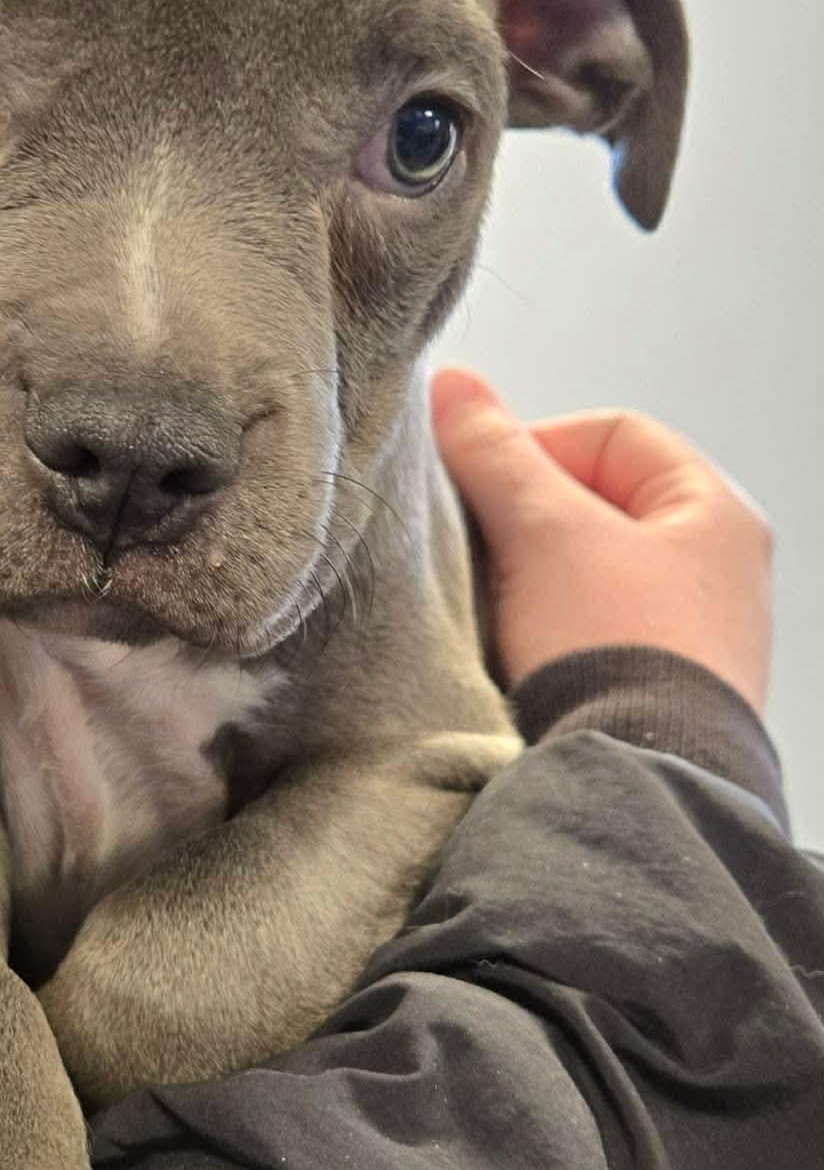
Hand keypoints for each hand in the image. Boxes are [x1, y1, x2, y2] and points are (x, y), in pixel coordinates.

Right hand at [431, 369, 772, 714]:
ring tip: (488, 603)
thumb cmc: (612, 646)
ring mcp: (693, 637)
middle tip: (474, 542)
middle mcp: (718, 570)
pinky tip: (509, 654)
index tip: (478, 483)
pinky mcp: (659, 694)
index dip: (535, 443)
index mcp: (716, 513)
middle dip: (523, 518)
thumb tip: (451, 383)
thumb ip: (492, 452)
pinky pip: (587, 635)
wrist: (640, 786)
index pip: (611, 435)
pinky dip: (543, 633)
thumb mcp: (543, 530)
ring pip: (585, 573)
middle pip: (595, 504)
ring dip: (528, 578)